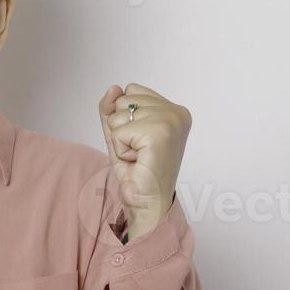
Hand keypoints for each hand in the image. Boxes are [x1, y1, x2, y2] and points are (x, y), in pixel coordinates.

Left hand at [98, 83, 191, 239]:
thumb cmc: (136, 170)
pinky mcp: (159, 132)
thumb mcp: (119, 132)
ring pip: (118, 115)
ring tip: (138, 156)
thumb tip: (113, 88)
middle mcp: (176, 111)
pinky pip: (118, 131)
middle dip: (121, 128)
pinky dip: (120, 149)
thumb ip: (113, 108)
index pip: (131, 90)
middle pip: (123, 100)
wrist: (146, 201)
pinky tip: (138, 160)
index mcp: (174, 109)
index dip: (125, 118)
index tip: (140, 141)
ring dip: (120, 140)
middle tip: (138, 151)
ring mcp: (170, 120)